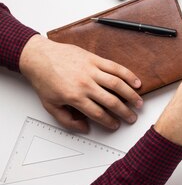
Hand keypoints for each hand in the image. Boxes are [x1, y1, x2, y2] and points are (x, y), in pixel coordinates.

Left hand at [19, 35, 142, 132]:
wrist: (40, 57)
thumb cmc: (44, 80)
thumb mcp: (50, 106)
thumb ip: (67, 120)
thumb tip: (84, 127)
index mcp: (75, 97)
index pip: (98, 114)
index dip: (109, 122)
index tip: (116, 125)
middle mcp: (86, 84)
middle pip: (111, 101)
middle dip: (125, 112)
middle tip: (132, 118)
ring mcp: (92, 70)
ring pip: (117, 84)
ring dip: (131, 95)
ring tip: (139, 102)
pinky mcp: (95, 59)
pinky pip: (115, 67)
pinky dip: (128, 75)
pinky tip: (136, 82)